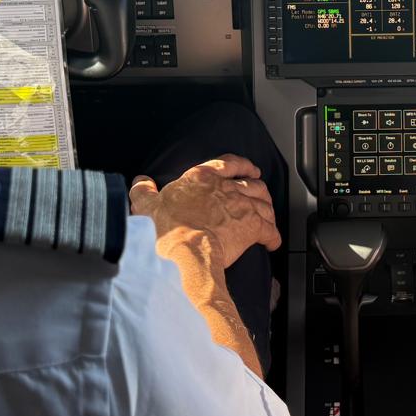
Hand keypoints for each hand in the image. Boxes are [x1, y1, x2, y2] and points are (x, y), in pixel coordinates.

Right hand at [130, 156, 281, 268]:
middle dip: (259, 190)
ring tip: (268, 220)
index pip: (228, 164)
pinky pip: (270, 230)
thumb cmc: (166, 229)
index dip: (243, 165)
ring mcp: (242, 206)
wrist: (185, 251)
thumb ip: (144, 192)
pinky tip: (272, 243)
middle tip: (261, 196)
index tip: (250, 169)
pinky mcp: (252, 227)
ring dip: (268, 212)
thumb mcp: (146, 206)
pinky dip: (273, 236)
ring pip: (264, 204)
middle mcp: (225, 188)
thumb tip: (141, 183)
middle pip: (252, 185)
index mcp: (201, 178)